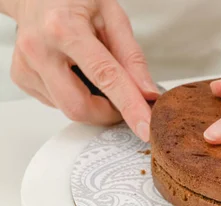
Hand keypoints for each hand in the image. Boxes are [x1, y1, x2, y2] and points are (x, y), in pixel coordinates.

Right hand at [8, 0, 158, 140]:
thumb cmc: (75, 0)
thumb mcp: (113, 16)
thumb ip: (132, 57)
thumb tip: (148, 93)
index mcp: (65, 29)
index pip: (105, 77)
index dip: (129, 106)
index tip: (145, 127)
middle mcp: (40, 49)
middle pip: (79, 106)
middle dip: (108, 113)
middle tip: (123, 100)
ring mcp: (26, 66)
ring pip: (68, 108)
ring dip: (92, 102)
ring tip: (94, 73)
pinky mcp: (22, 78)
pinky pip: (56, 103)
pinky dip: (75, 95)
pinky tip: (74, 73)